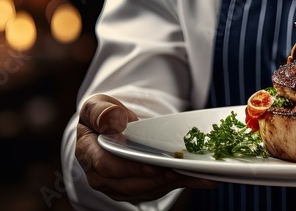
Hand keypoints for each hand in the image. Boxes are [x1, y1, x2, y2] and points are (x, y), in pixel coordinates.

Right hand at [75, 94, 218, 201]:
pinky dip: (185, 182)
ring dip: (173, 181)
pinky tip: (207, 178)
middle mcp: (103, 177)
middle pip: (132, 182)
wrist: (111, 129)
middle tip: (180, 168)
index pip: (107, 166)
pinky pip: (164, 188)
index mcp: (89, 154)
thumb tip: (114, 121)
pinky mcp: (141, 189)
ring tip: (196, 171)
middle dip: (158, 177)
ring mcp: (122, 186)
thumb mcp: (96, 106)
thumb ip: (101, 112)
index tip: (152, 165)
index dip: (131, 168)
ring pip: (150, 189)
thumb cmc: (103, 117)